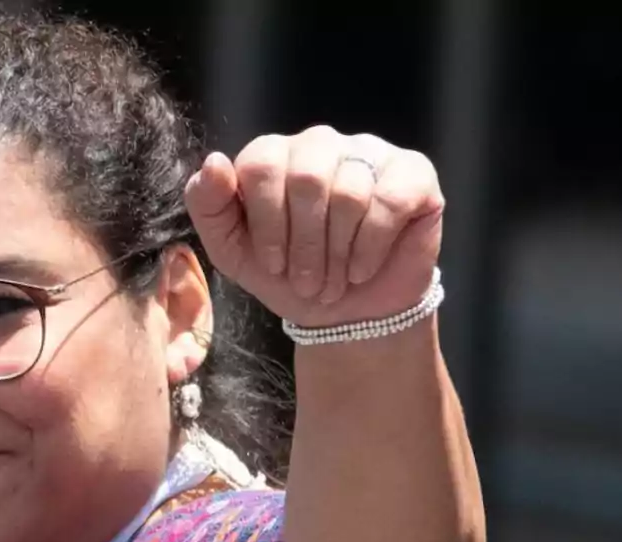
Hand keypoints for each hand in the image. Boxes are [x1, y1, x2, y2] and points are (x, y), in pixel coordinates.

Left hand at [184, 125, 443, 328]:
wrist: (347, 316)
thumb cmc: (289, 278)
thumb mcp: (234, 253)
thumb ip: (208, 207)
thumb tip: (214, 161)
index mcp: (274, 155)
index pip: (260, 164)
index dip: (266, 223)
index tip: (273, 265)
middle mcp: (320, 144)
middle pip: (306, 176)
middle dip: (304, 243)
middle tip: (307, 281)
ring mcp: (369, 153)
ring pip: (349, 191)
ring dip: (337, 252)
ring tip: (334, 280)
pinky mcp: (413, 173)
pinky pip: (389, 199)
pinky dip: (371, 246)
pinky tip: (362, 270)